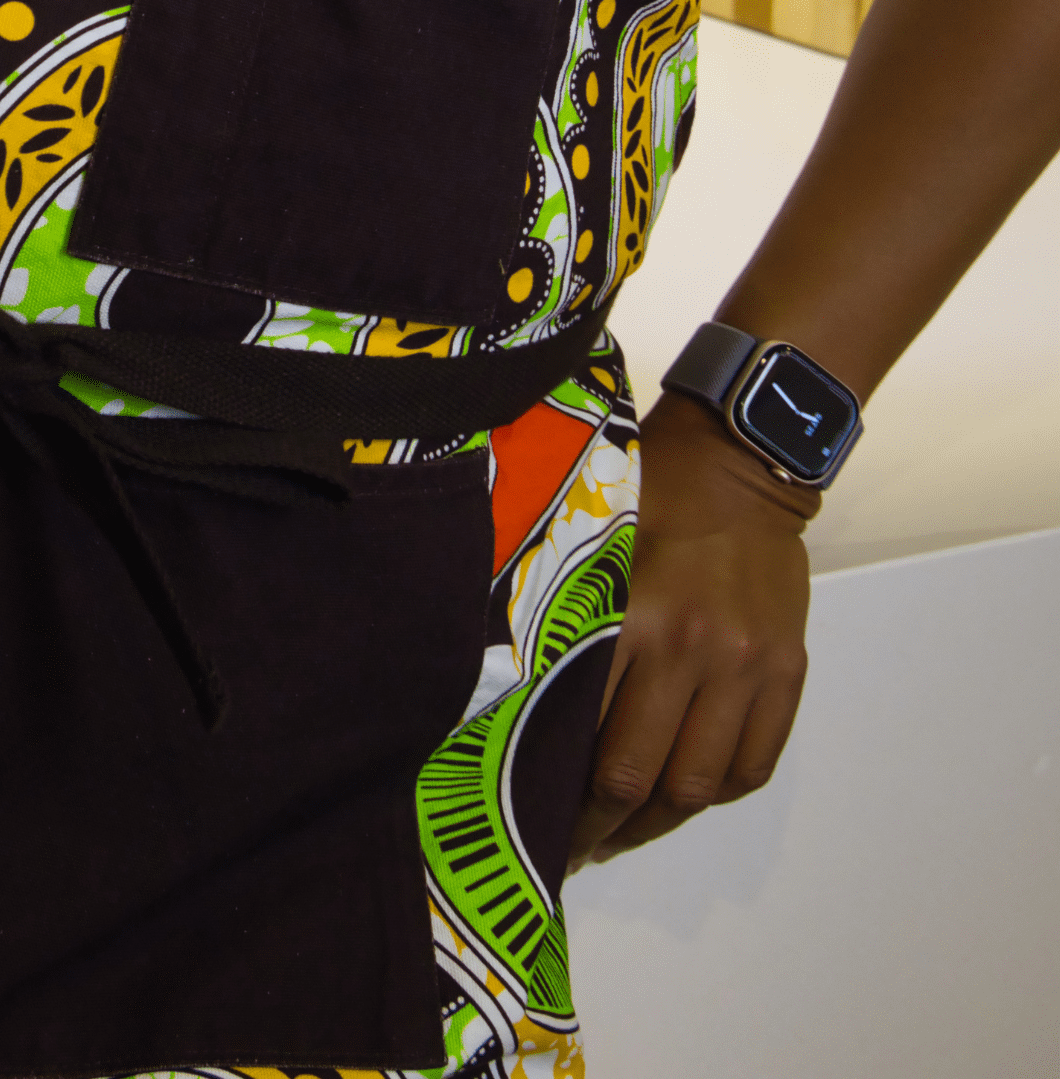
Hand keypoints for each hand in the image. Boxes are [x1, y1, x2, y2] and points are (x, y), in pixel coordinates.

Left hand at [568, 391, 813, 867]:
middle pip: (643, 776)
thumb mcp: (592, 551)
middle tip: (575, 844)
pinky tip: (687, 794)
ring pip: (701, 784)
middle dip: (603, 825)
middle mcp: (693, 651)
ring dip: (660, 821)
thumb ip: (568, 624)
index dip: (563, 797)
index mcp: (633, 621)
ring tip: (626, 831)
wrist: (740, 462)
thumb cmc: (648, 495)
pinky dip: (720, 790)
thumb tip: (519, 697)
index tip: (537, 821)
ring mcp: (746, 666)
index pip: (590, 742)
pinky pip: (755, 762)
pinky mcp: (787, 670)